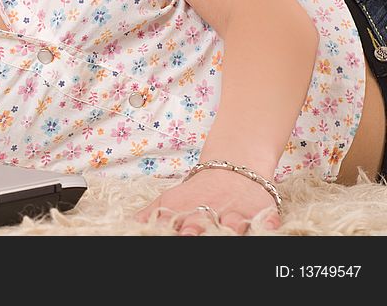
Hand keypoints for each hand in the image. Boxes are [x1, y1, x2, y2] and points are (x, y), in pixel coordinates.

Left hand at [134, 168, 280, 234]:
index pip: (174, 222)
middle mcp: (210, 213)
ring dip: (229, 228)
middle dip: (195, 229)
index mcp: (186, 211)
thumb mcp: (171, 197)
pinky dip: (265, 225)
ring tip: (226, 230)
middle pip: (202, 224)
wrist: (233, 166)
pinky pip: (265, 221)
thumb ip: (153, 213)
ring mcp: (235, 213)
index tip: (170, 231)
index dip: (169, 228)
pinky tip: (264, 228)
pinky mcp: (259, 213)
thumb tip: (133, 223)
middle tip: (190, 233)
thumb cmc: (199, 190)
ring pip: (234, 223)